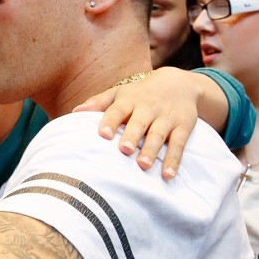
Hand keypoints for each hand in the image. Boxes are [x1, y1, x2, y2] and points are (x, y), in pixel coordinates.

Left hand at [73, 68, 202, 178]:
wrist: (179, 83)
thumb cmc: (140, 93)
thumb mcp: (120, 93)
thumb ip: (98, 102)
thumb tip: (74, 112)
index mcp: (130, 100)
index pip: (118, 109)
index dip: (110, 121)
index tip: (102, 134)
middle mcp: (148, 107)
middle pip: (139, 122)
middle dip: (132, 136)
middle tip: (124, 150)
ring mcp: (167, 117)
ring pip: (158, 134)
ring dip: (151, 150)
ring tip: (143, 165)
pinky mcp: (183, 126)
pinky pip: (179, 144)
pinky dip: (174, 159)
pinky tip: (167, 175)